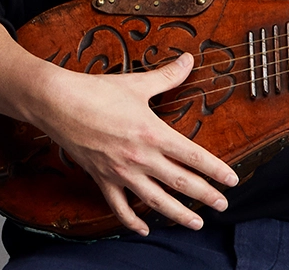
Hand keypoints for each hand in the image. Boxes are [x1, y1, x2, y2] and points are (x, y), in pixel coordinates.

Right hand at [25, 52, 238, 235]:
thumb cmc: (96, 91)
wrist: (57, 102)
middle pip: (182, 182)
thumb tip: (188, 59)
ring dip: (178, 214)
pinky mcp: (103, 178)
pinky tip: (146, 229)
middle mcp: (141, 157)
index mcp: (153, 133)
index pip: (194, 156)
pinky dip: (132, 221)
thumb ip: (167, 76)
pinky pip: (119, 207)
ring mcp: (121, 172)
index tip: (232, 180)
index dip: (216, 170)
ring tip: (196, 223)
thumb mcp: (137, 83)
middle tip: (223, 205)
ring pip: (156, 201)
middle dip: (206, 196)